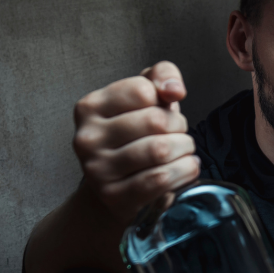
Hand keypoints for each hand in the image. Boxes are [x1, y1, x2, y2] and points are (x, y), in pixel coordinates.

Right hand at [72, 61, 200, 224]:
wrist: (116, 185)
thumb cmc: (134, 135)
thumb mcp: (144, 97)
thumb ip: (161, 76)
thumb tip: (174, 90)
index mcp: (90, 107)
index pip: (143, 90)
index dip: (164, 99)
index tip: (164, 109)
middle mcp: (87, 138)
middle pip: (156, 121)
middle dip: (180, 126)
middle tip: (179, 134)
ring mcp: (97, 170)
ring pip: (160, 150)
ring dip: (185, 150)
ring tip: (184, 151)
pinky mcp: (115, 196)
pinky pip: (161, 180)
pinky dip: (184, 172)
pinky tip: (186, 169)